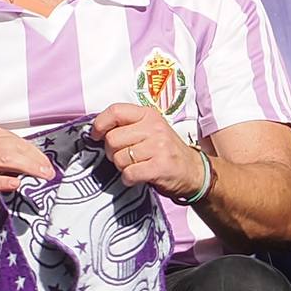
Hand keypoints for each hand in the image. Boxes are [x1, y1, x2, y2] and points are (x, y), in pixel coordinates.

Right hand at [0, 124, 59, 205]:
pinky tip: (16, 184)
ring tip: (42, 176)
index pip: (17, 140)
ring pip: (5, 159)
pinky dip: (2, 181)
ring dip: (28, 168)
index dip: (35, 152)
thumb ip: (1, 150)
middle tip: (50, 172)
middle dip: (36, 160)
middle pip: (15, 148)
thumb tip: (29, 160)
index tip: (47, 163)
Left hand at [91, 103, 208, 199]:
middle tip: (123, 157)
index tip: (96, 135)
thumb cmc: (166, 151)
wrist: (194, 171)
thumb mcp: (151, 130)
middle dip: (112, 152)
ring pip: (119, 158)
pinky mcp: (160, 167)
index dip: (100, 124)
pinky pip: (129, 173)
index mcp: (149, 115)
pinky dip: (128, 179)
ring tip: (135, 166)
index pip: (115, 111)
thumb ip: (127, 126)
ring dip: (121, 167)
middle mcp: (154, 128)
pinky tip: (137, 177)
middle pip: (112, 139)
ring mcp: (158, 147)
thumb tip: (96, 132)